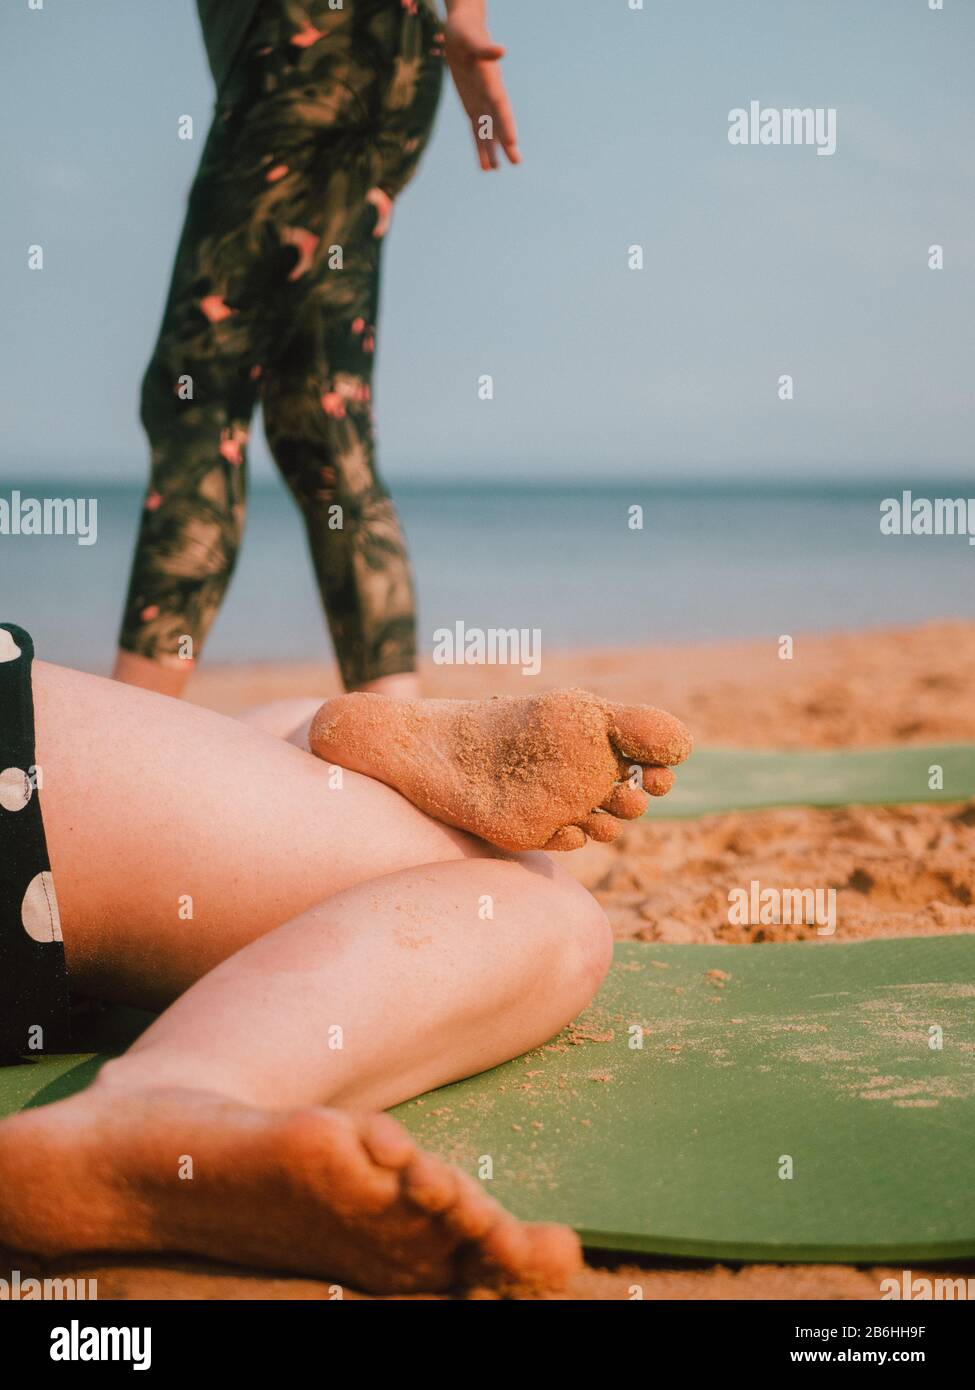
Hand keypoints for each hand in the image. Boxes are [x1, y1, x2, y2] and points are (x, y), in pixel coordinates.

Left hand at [443, 3, 519, 169]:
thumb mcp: (471, 38)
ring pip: (488, 132)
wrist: (462, 33)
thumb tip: (501, 51)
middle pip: (499, 123)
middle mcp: (489, 96)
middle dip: (507, 142)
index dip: (506, 123)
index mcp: (491, 82)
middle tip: (516, 162)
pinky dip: (479, 148)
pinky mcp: (472, 108)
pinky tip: (484, 166)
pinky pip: (476, 132)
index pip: (500, 106)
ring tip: (495, 169)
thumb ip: (485, 48)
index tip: (512, 140)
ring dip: (492, 150)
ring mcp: (481, 104)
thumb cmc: (466, 32)